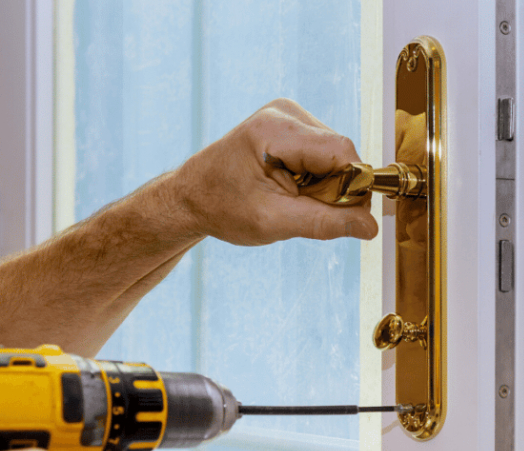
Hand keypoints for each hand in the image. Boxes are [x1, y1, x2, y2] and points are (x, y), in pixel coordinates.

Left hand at [163, 98, 378, 245]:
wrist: (190, 198)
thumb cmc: (221, 207)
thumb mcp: (272, 222)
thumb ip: (324, 223)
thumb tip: (371, 227)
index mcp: (275, 130)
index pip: (341, 152)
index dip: (350, 187)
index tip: (337, 217)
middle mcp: (284, 113)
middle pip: (341, 153)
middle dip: (332, 188)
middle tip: (296, 209)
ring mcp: (288, 116)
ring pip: (335, 155)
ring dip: (323, 185)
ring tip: (286, 197)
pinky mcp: (291, 125)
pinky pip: (324, 154)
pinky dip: (314, 177)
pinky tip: (288, 186)